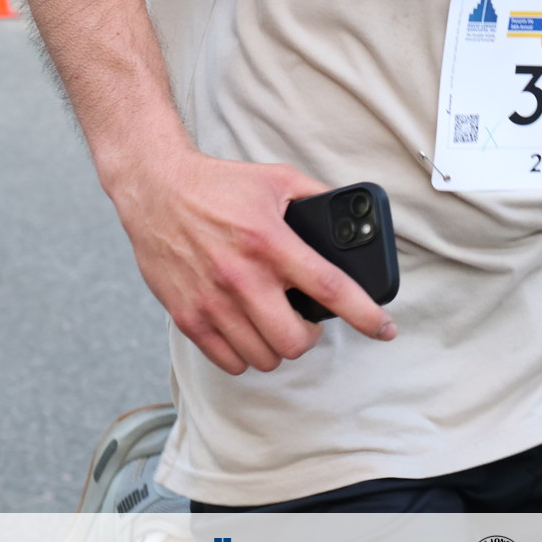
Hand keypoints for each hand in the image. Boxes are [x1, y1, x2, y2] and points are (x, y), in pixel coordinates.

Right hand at [113, 147, 397, 374]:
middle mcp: (242, 276)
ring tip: (273, 323)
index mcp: (270, 240)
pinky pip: (229, 362)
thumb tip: (352, 218)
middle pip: (295, 341)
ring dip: (276, 346)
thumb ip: (316, 198)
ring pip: (264, 357)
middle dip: (308, 335)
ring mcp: (213, 300)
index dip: (364, 314)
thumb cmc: (218, 185)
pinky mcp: (188, 316)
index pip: (328, 288)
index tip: (384, 328)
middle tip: (304, 319)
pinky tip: (246, 331)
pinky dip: (244, 354)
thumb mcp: (277, 179)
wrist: (156, 189)